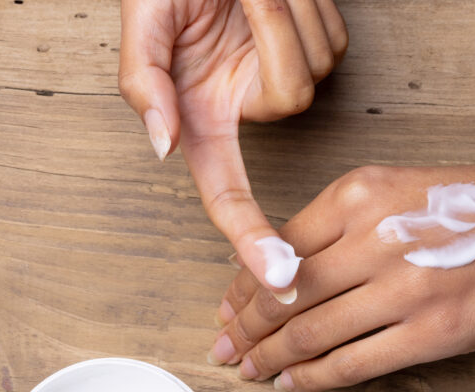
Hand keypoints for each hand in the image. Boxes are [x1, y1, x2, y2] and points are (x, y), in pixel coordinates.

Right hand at [119, 0, 346, 293]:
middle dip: (273, 30)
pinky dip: (310, 3)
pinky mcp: (319, 53)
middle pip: (291, 98)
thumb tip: (164, 147)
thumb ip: (143, 83)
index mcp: (203, 117)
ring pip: (317, 66)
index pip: (227, 194)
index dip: (251, 239)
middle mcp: (248, 107)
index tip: (278, 280)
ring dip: (288, 8)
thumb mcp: (144, 20)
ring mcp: (288, 81)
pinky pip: (331, 39)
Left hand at [207, 159, 474, 390]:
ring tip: (251, 371)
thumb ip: (348, 224)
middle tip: (225, 348)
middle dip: (244, 329)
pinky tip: (294, 384)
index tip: (229, 308)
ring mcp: (402, 289)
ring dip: (271, 358)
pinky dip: (313, 378)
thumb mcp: (406, 188)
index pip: (275, 250)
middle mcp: (372, 238)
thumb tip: (292, 269)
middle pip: (281, 296)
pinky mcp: (432, 332)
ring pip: (309, 333)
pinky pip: (352, 363)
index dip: (243, 288)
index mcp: (360, 194)